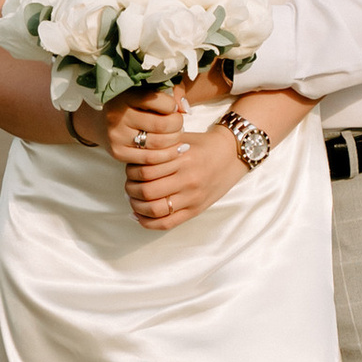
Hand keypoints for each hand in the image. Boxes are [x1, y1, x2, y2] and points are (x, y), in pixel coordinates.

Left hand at [110, 76, 239, 231]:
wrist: (232, 155)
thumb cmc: (203, 144)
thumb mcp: (182, 138)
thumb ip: (159, 146)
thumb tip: (133, 156)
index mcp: (183, 159)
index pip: (146, 170)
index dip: (131, 171)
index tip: (130, 169)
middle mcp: (188, 180)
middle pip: (147, 191)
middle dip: (131, 189)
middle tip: (129, 184)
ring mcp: (192, 198)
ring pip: (154, 209)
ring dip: (137, 206)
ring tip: (134, 199)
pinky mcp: (195, 210)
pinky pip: (167, 223)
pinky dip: (148, 222)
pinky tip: (139, 215)